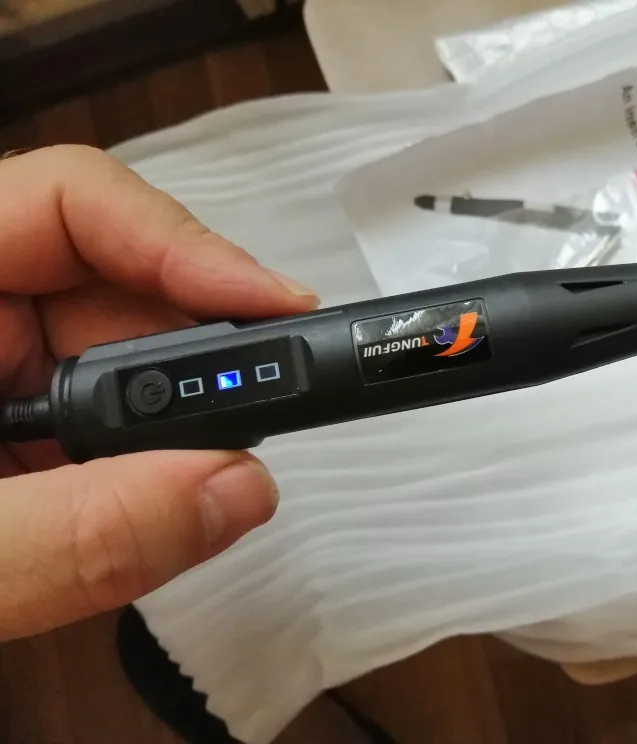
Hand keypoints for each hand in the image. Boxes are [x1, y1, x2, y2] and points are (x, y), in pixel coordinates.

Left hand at [0, 145, 318, 640]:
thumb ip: (72, 535)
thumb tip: (233, 489)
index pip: (69, 204)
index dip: (185, 247)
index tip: (273, 309)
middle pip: (113, 291)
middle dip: (187, 369)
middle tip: (240, 435)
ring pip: (116, 368)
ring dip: (159, 437)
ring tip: (167, 497)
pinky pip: (94, 429)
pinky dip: (127, 478)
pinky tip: (117, 515)